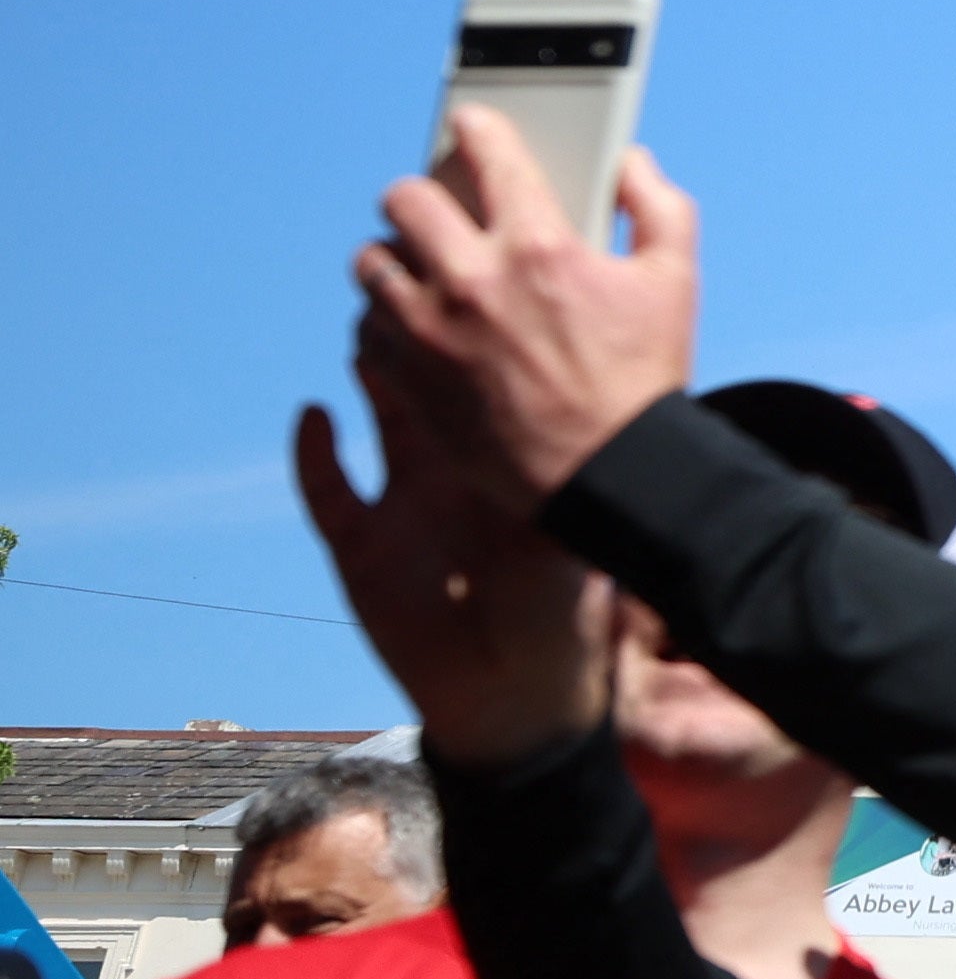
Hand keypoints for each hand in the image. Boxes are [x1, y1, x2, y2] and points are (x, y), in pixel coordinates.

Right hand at [299, 316, 613, 772]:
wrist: (513, 693)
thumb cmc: (556, 621)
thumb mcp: (571, 548)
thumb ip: (578, 498)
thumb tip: (618, 443)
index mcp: (508, 466)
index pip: (495, 387)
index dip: (491, 340)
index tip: (497, 289)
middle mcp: (454, 473)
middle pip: (434, 382)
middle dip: (424, 332)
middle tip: (426, 285)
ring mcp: (404, 504)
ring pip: (380, 415)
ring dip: (373, 371)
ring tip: (374, 326)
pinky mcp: (360, 548)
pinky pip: (327, 488)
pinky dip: (313, 452)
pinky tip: (315, 414)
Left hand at [354, 107, 699, 515]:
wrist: (607, 475)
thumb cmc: (643, 379)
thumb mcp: (676, 282)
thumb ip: (658, 206)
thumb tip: (631, 165)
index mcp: (540, 247)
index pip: (488, 154)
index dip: (476, 128)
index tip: (470, 125)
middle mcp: (472, 281)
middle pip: (404, 200)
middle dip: (422, 195)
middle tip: (440, 209)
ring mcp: (430, 333)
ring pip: (371, 262)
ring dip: (395, 257)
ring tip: (420, 267)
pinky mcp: (408, 379)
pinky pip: (367, 326)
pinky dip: (386, 317)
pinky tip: (414, 320)